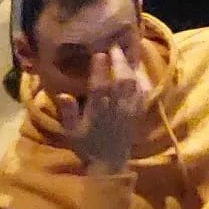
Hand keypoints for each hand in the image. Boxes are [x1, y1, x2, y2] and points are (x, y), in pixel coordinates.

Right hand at [55, 46, 145, 173]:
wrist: (109, 162)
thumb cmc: (86, 145)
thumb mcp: (71, 131)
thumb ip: (67, 112)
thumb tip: (63, 93)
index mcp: (97, 113)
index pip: (99, 88)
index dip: (100, 70)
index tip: (99, 53)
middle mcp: (116, 109)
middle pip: (120, 82)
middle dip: (119, 62)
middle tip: (114, 46)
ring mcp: (130, 110)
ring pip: (134, 84)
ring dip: (130, 66)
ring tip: (125, 51)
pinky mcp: (140, 111)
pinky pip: (145, 91)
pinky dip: (142, 76)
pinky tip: (138, 66)